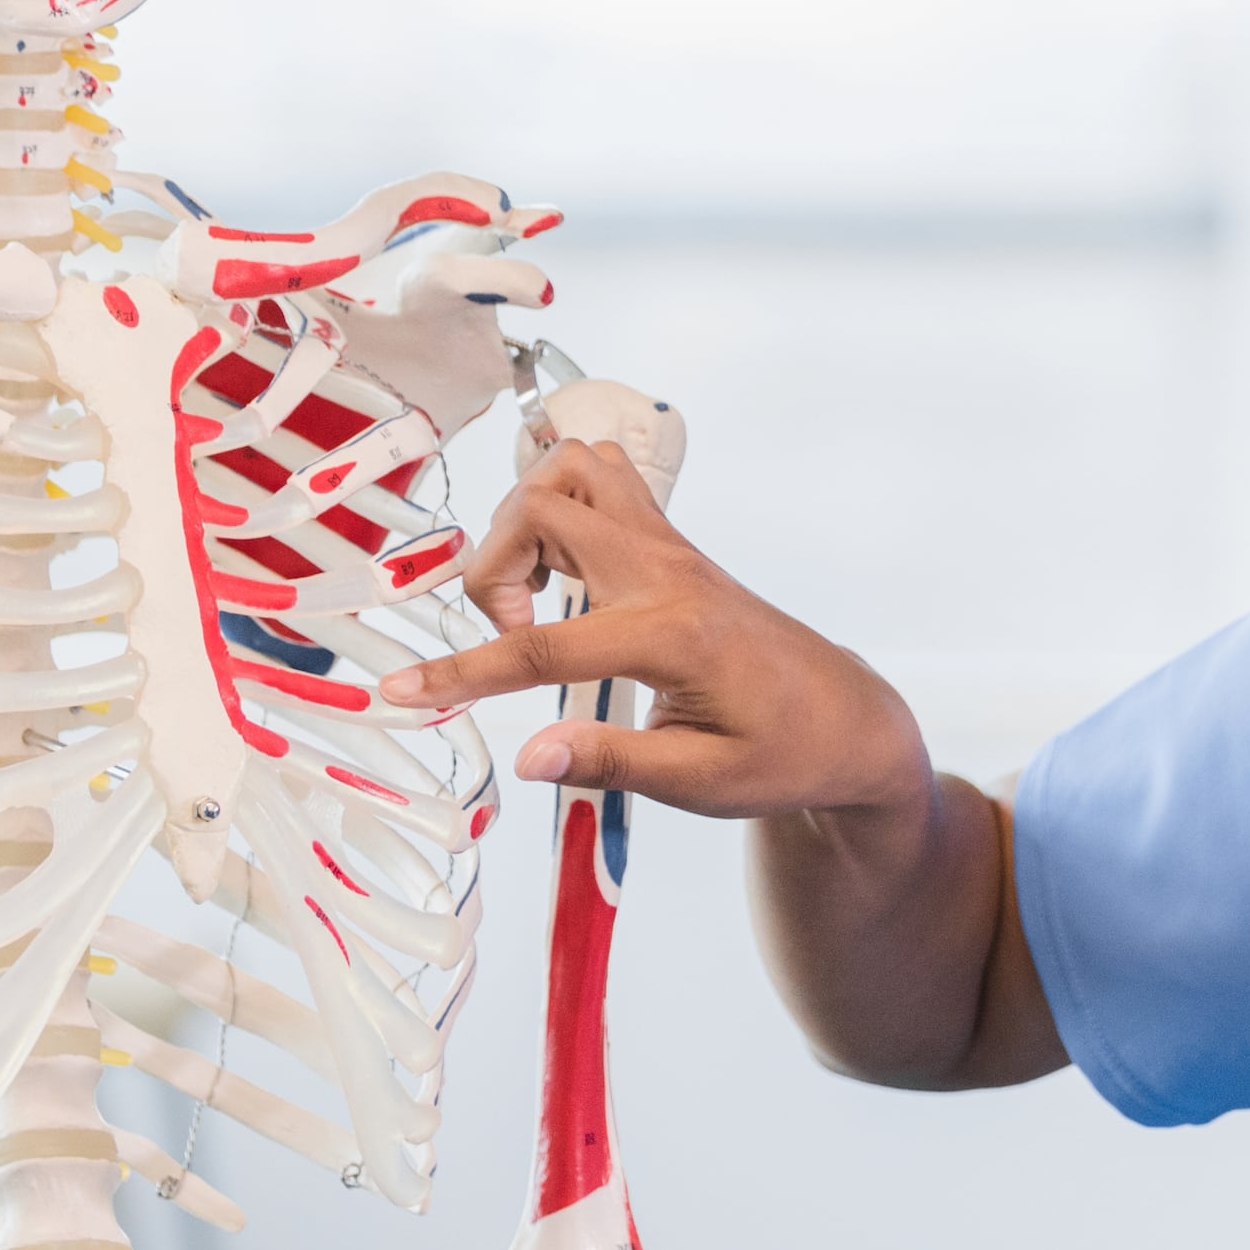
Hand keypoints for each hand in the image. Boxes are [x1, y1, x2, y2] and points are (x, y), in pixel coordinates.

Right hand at [373, 439, 928, 819]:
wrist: (848, 720)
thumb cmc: (785, 756)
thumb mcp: (702, 783)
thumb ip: (611, 765)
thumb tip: (528, 758)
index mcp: (673, 636)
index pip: (542, 646)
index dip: (462, 672)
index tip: (401, 693)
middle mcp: (669, 573)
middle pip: (544, 507)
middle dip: (493, 566)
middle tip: (510, 633)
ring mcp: (671, 549)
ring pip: (575, 467)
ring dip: (528, 517)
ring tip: (534, 593)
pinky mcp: (671, 545)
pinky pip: (603, 479)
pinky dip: (560, 503)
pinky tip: (559, 572)